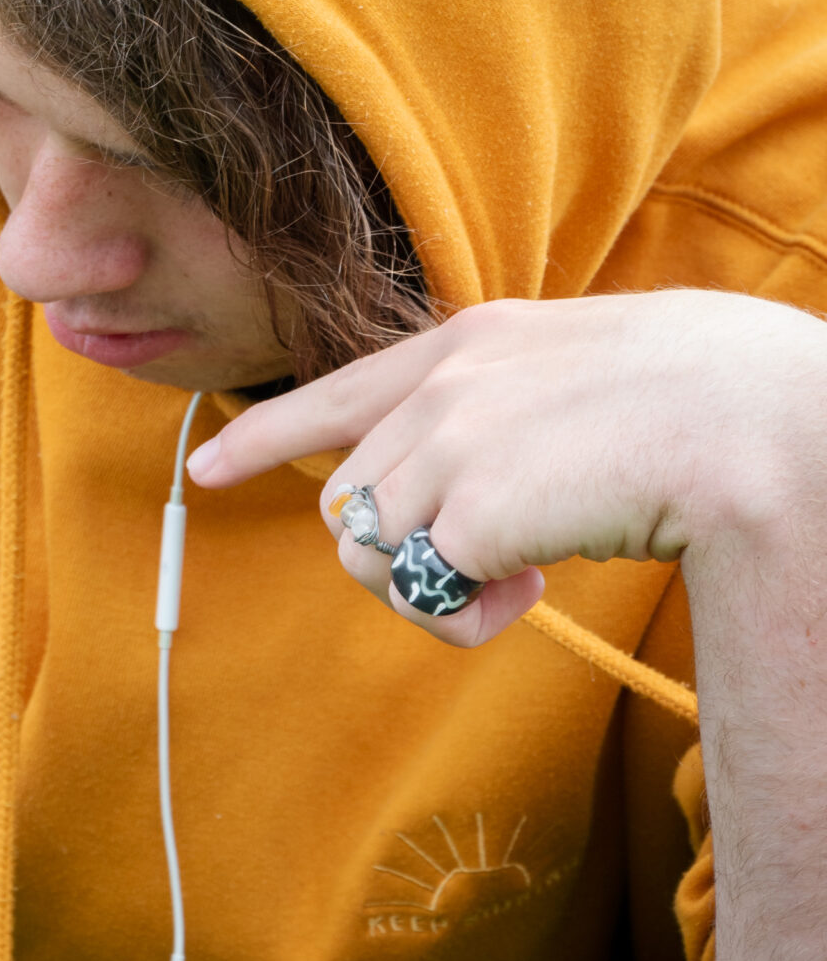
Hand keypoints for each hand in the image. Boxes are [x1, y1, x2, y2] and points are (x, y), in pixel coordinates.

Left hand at [186, 292, 826, 647]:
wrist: (755, 420)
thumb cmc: (704, 400)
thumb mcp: (582, 372)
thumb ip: (508, 408)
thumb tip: (468, 490)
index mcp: (472, 342)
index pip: (338, 392)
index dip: (265, 437)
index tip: (206, 467)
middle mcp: (442, 388)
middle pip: (348, 500)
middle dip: (398, 549)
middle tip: (495, 563)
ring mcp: (447, 445)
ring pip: (367, 554)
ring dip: (431, 588)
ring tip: (521, 577)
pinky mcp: (465, 511)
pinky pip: (416, 595)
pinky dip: (463, 618)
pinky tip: (531, 593)